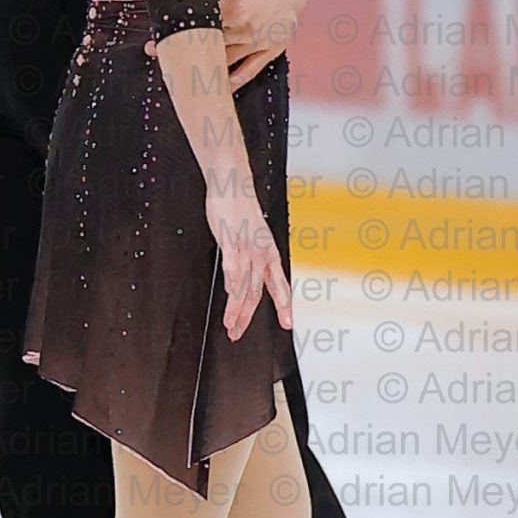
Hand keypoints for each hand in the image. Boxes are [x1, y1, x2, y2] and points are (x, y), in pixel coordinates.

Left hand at [144, 0, 322, 89]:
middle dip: (186, 56)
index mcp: (236, 11)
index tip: (153, 47)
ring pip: (228, 63)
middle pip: (210, 51)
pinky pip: (253, 69)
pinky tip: (220, 88)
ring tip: (186, 76)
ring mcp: (264, 41)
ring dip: (207, 70)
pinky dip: (236, 80)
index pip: (197, 31)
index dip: (175, 38)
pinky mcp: (275, 45)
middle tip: (164, 61)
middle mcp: (250, 31)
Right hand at [205, 172, 293, 342]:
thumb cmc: (239, 209)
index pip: (279, 284)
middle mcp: (261, 252)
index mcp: (268, 252)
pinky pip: (233, 266)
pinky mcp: (231, 240)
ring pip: (244, 285)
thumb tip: (236, 284)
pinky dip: (232, 283)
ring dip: (237, 309)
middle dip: (249, 316)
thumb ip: (243, 261)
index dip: (283, 305)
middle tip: (240, 334)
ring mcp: (246, 247)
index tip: (288, 323)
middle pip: (257, 292)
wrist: (233, 183)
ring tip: (231, 326)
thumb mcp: (247, 237)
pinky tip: (230, 296)